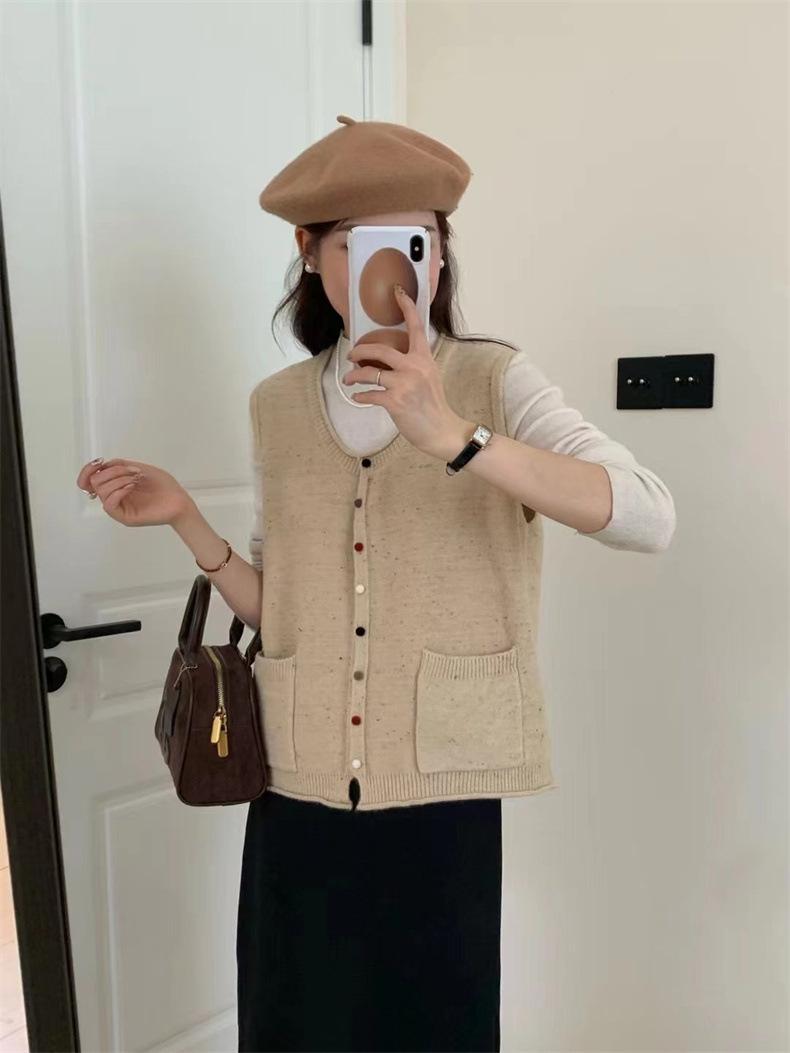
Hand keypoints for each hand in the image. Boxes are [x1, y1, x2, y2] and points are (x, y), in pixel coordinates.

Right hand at [75, 457, 193, 526]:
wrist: (179, 500)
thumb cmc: (164, 486)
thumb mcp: (139, 468)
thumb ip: (119, 465)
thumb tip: (102, 465)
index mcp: (115, 486)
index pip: (88, 480)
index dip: (87, 470)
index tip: (99, 462)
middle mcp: (114, 497)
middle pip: (95, 482)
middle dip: (113, 471)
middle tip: (133, 472)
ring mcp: (119, 508)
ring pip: (102, 491)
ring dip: (119, 479)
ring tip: (135, 479)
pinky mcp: (125, 517)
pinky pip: (109, 504)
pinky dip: (119, 491)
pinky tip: (131, 487)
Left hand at [342, 284, 466, 457]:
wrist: (441, 430)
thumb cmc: (433, 405)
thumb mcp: (429, 376)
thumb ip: (414, 363)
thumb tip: (389, 359)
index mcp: (424, 358)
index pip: (415, 326)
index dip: (406, 306)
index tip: (397, 291)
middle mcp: (415, 367)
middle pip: (380, 350)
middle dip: (360, 351)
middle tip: (352, 354)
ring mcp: (404, 384)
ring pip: (370, 373)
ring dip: (355, 376)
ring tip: (350, 380)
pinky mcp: (395, 401)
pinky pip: (370, 394)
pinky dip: (360, 396)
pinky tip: (359, 397)